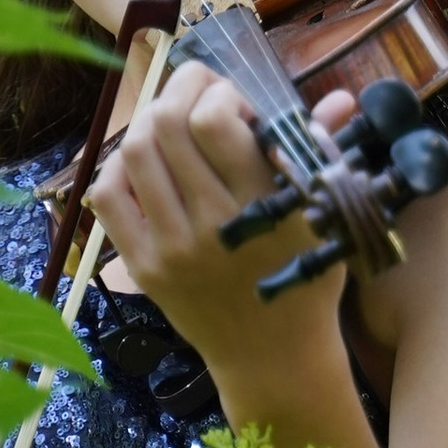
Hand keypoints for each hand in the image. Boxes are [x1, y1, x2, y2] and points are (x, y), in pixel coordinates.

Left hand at [87, 63, 354, 411]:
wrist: (274, 357)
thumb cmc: (306, 280)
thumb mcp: (325, 217)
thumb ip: (322, 151)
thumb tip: (338, 98)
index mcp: (261, 206)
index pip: (214, 121)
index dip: (221, 94)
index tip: (239, 105)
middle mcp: (210, 225)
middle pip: (166, 125)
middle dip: (182, 90)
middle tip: (201, 95)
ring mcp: (171, 248)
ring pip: (134, 152)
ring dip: (152, 122)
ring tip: (175, 124)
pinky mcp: (143, 267)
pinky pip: (108, 198)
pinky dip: (119, 168)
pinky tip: (146, 165)